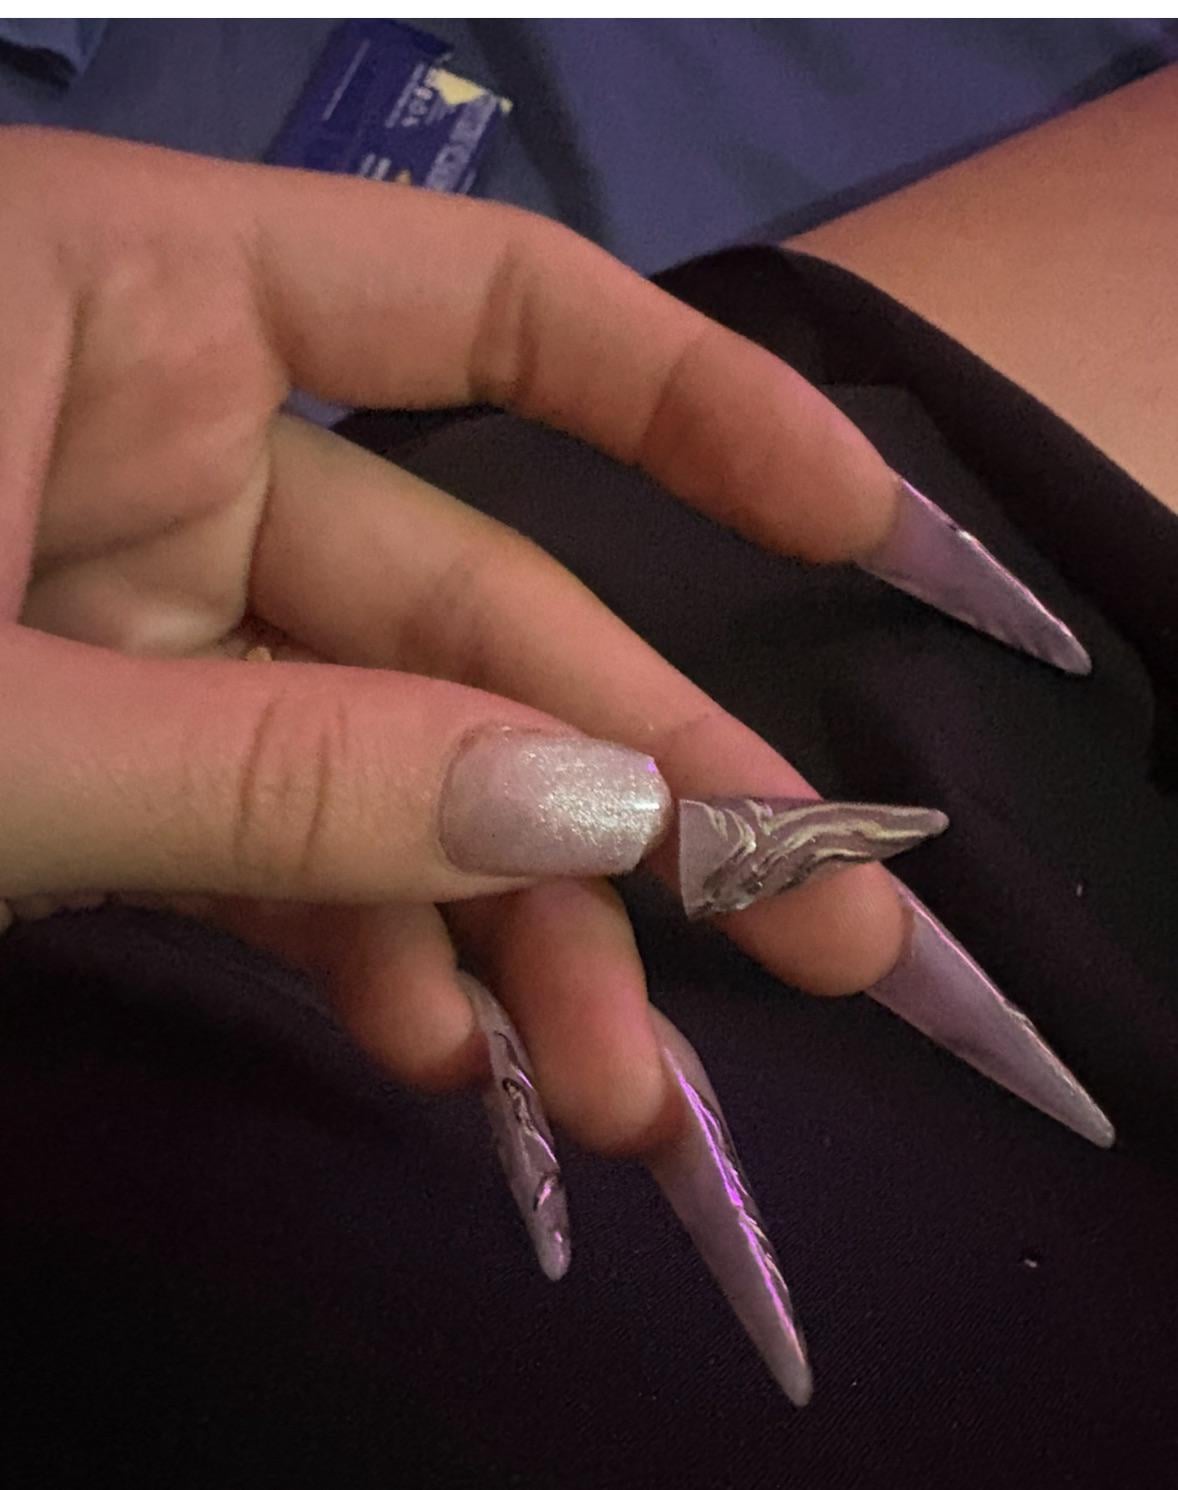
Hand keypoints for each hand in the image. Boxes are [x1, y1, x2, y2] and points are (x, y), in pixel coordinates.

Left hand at [0, 128, 903, 1153]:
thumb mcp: (0, 731)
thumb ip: (280, 770)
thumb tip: (596, 809)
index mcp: (136, 311)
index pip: (480, 307)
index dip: (691, 407)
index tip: (849, 531)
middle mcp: (158, 440)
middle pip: (468, 609)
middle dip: (638, 789)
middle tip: (821, 936)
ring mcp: (124, 604)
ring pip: (380, 752)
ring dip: (508, 927)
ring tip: (624, 1092)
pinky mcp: (91, 744)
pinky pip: (263, 829)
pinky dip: (357, 940)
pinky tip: (448, 1049)